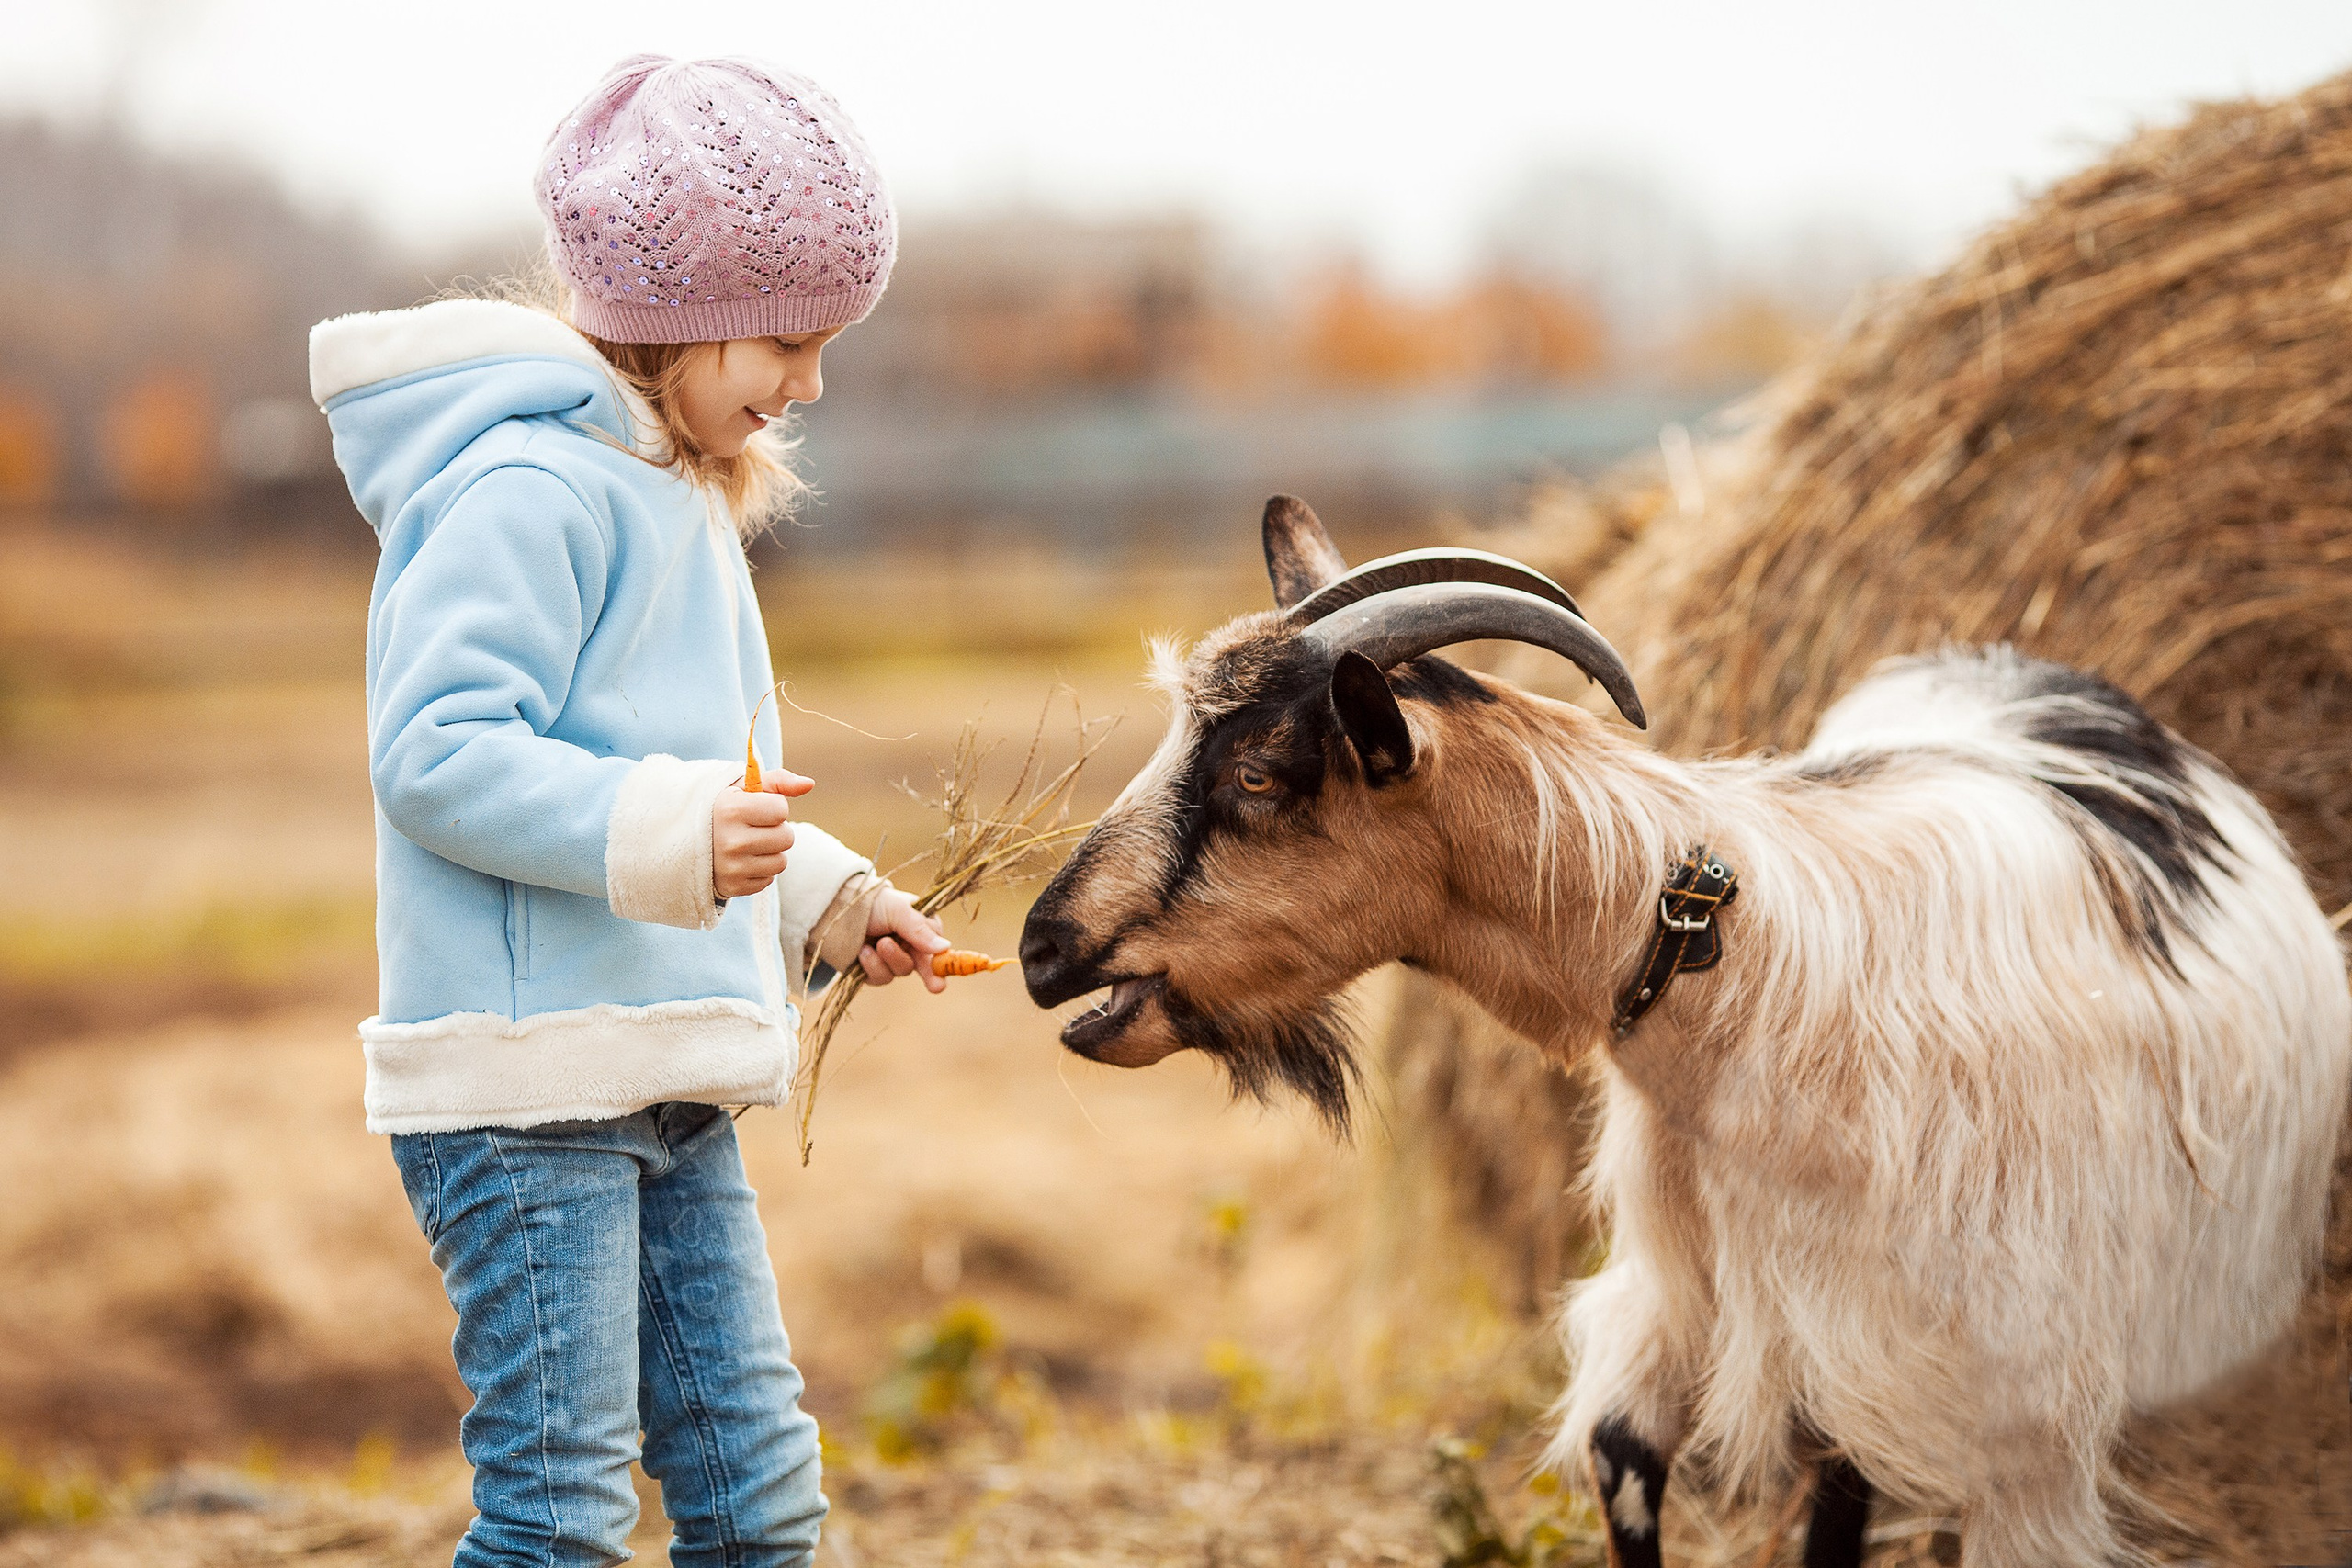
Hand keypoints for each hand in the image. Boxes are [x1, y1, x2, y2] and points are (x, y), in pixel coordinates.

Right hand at [713, 767, 813, 899]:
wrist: (687, 841)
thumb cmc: (725, 808)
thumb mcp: (744, 787)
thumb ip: (778, 781)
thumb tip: (809, 784)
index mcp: (731, 810)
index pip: (781, 809)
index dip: (774, 806)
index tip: (756, 807)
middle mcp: (731, 840)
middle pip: (787, 837)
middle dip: (776, 830)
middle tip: (754, 827)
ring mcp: (731, 867)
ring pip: (781, 861)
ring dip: (771, 852)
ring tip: (749, 844)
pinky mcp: (733, 887)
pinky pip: (769, 879)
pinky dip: (760, 870)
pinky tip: (742, 860)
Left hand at [859, 888, 949, 991]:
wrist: (833, 907)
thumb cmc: (870, 902)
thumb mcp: (897, 910)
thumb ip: (919, 930)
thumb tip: (946, 947)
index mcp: (921, 926)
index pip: (938, 947)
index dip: (944, 963)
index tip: (947, 978)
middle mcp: (910, 944)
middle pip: (924, 966)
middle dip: (928, 974)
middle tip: (937, 987)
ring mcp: (891, 958)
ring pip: (901, 971)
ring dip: (889, 959)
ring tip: (875, 943)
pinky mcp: (873, 970)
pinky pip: (880, 977)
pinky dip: (872, 965)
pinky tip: (862, 951)